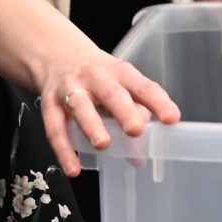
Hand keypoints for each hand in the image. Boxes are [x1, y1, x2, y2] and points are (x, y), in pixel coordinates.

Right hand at [33, 34, 180, 179]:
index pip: (143, 87)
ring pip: (80, 106)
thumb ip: (134, 115)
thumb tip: (140, 155)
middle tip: (136, 130)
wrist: (56, 54)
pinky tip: (73, 168)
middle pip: (111, 93)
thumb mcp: (119, 85)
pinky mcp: (50, 104)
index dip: (158, 102)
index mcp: (120, 73)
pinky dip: (64, 150)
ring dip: (92, 125)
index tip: (171, 119)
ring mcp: (70, 88)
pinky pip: (55, 128)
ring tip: (103, 144)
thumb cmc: (97, 76)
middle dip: (124, 111)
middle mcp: (96, 77)